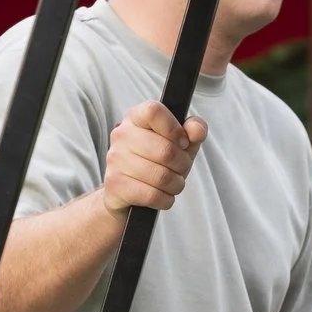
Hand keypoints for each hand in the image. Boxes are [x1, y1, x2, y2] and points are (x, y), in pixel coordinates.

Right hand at [101, 100, 206, 217]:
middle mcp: (121, 135)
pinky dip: (165, 199)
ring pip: (161, 177)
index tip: (182, 142)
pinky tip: (161, 195)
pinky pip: (152, 195)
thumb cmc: (158, 162)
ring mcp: (115, 160)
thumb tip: (197, 129)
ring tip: (172, 183)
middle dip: (183, 165)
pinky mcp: (114, 185)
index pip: (154, 111)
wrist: (128, 192)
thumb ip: (193, 132)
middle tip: (180, 168)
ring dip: (176, 185)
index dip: (175, 129)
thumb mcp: (180, 144)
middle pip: (166, 150)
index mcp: (136, 118)